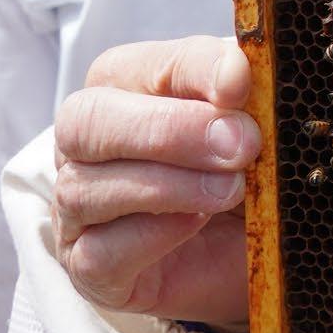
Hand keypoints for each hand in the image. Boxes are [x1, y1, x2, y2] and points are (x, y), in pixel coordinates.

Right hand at [53, 37, 257, 330]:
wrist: (254, 251)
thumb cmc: (246, 169)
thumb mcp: (255, 122)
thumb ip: (247, 91)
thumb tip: (238, 75)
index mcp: (122, 85)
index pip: (142, 64)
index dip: (196, 69)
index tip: (242, 83)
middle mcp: (84, 143)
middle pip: (88, 121)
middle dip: (168, 130)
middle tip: (241, 145)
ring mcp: (77, 209)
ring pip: (87, 188)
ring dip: (170, 186)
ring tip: (233, 189)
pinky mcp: (90, 267)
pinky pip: (99, 252)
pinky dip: (152, 235)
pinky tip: (197, 223)